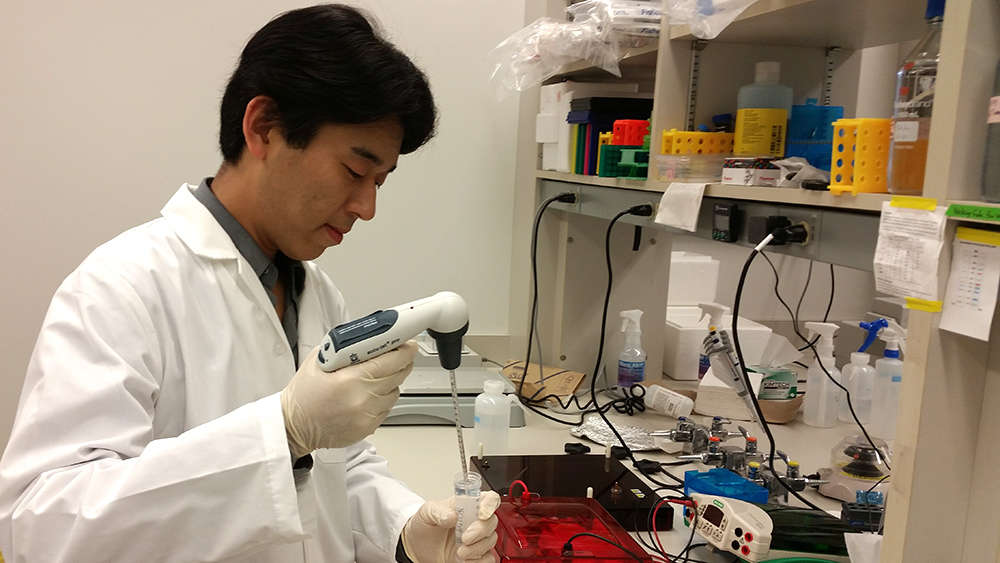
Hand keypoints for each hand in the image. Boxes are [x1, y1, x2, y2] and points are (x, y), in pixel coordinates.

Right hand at [281, 341, 416, 456]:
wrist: (293, 427)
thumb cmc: (303, 394)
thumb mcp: (319, 360)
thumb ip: (345, 348)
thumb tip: (368, 338)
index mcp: (350, 379)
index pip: (391, 361)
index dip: (404, 351)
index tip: (408, 344)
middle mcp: (362, 399)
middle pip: (398, 375)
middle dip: (402, 362)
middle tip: (399, 354)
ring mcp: (367, 416)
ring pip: (395, 392)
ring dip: (391, 382)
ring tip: (376, 377)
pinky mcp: (368, 428)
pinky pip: (386, 408)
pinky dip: (382, 399)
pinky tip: (368, 395)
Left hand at [401, 490, 500, 562]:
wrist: (417, 546)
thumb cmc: (424, 525)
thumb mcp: (426, 512)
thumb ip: (438, 511)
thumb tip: (452, 516)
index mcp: (467, 505)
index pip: (489, 498)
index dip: (490, 504)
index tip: (481, 514)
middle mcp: (474, 521)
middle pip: (491, 521)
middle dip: (480, 530)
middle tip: (464, 538)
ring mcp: (476, 538)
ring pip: (491, 540)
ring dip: (477, 547)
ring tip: (459, 551)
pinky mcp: (475, 554)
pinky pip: (488, 558)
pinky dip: (479, 560)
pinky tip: (465, 559)